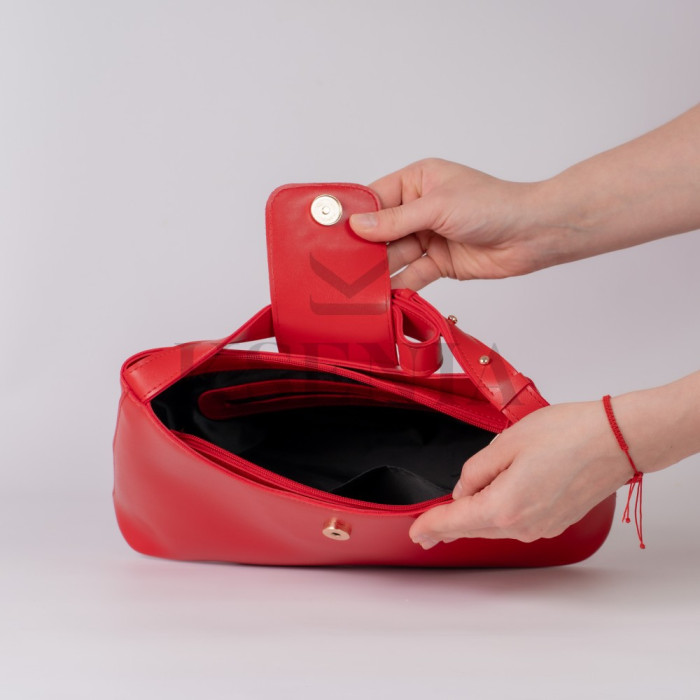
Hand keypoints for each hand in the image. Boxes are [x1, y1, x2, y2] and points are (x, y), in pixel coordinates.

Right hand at [349, 158, 551, 288]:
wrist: (531, 234)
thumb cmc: (492, 205)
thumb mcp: (437, 207)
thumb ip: (396, 221)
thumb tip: (358, 226)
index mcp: (417, 182)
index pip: (375, 198)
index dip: (354, 216)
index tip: (330, 232)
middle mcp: (419, 208)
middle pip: (381, 231)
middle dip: (363, 248)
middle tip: (337, 264)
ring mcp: (428, 237)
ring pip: (394, 255)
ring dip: (378, 270)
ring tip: (355, 283)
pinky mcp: (439, 263)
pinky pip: (412, 275)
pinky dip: (399, 285)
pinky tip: (382, 295)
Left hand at [408, 401, 635, 547]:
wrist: (617, 440)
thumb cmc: (568, 435)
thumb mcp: (506, 442)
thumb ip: (476, 470)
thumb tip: (463, 490)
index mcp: (505, 506)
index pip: (455, 521)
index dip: (430, 526)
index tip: (415, 532)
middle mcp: (523, 525)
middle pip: (473, 528)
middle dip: (446, 527)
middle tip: (424, 532)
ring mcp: (542, 527)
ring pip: (494, 527)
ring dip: (473, 518)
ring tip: (454, 511)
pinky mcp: (556, 521)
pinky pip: (515, 523)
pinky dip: (497, 515)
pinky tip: (491, 501)